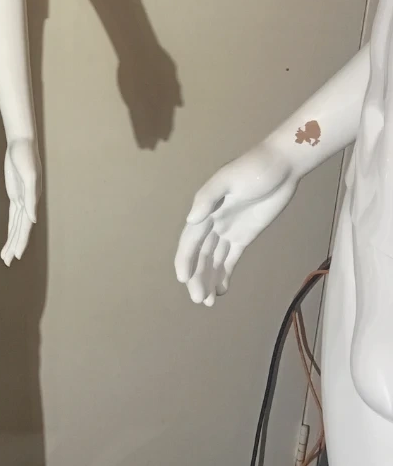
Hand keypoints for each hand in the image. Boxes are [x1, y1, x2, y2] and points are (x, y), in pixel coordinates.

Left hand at [2, 136, 39, 265]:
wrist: (22, 143)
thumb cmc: (25, 156)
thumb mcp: (28, 175)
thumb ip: (30, 198)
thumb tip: (32, 220)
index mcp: (31, 200)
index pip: (25, 226)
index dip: (21, 241)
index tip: (16, 255)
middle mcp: (28, 203)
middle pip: (20, 230)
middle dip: (15, 246)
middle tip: (7, 262)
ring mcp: (22, 199)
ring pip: (16, 225)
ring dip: (12, 240)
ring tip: (6, 256)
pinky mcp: (15, 194)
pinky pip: (13, 216)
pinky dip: (11, 227)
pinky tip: (10, 236)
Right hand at [174, 139, 299, 305]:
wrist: (283, 164)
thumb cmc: (255, 167)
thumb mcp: (230, 178)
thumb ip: (209, 197)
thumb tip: (191, 220)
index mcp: (206, 209)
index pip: (191, 239)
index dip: (185, 259)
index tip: (183, 278)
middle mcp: (213, 221)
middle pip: (200, 254)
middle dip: (197, 276)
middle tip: (200, 299)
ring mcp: (228, 229)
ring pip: (213, 259)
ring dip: (208, 278)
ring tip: (208, 301)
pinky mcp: (244, 235)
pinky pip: (230, 257)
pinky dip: (224, 272)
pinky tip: (221, 289)